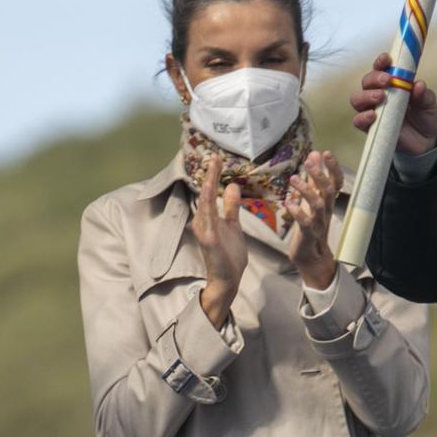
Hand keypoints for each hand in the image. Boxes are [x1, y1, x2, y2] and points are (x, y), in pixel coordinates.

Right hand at [190, 163, 247, 326]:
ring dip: (209, 183)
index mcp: (209, 218)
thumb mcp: (233, 226)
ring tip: (213, 166)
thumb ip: (231, 208)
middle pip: (206, 194)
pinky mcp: (209, 240)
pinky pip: (209, 218)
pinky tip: (212, 189)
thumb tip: (233, 186)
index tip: (217, 159)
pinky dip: (209, 202)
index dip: (213, 176)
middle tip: (215, 156)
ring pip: (205, 202)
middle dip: (210, 175)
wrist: (228, 280)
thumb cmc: (230, 256)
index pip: (210, 193)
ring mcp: (204, 231)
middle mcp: (202, 222)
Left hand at [285, 151, 341, 290]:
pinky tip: (287, 202)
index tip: (325, 153)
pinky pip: (305, 222)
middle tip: (308, 162)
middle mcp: (325, 211)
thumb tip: (314, 156)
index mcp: (327, 202)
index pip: (335, 182)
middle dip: (319, 175)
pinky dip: (296, 211)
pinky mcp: (308, 235)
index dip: (333, 168)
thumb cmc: (311, 226)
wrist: (311, 256)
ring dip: (306, 190)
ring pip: (317, 204)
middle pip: (327, 190)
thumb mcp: (312, 200)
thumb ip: (312, 179)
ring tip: (293, 178)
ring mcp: (318, 223)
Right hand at [349, 51, 436, 153]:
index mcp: (392, 83)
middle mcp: (378, 94)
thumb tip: (418, 85)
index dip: (381, 61)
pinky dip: (362, 117)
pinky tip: (372, 115)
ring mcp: (372, 110)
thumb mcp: (429, 104)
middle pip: (367, 81)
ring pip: (358, 99)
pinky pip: (358, 121)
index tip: (387, 59)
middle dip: (374, 78)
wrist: (425, 141)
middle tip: (387, 80)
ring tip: (380, 97)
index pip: (381, 68)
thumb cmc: (424, 116)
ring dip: (366, 96)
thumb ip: (423, 95)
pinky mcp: (370, 128)